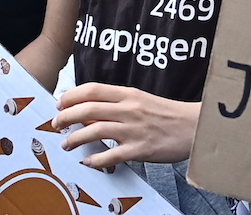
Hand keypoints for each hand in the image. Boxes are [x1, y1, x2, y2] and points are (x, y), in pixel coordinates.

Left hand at [52, 83, 198, 168]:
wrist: (194, 127)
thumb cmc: (168, 114)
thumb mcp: (142, 101)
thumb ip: (118, 104)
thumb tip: (92, 111)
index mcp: (129, 94)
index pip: (93, 90)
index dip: (72, 95)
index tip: (60, 103)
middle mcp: (129, 109)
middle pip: (88, 109)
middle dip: (66, 116)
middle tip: (56, 123)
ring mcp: (133, 130)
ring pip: (95, 131)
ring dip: (75, 138)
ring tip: (66, 143)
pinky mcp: (140, 149)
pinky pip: (111, 155)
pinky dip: (95, 159)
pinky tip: (87, 161)